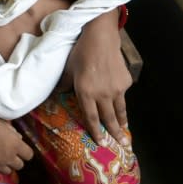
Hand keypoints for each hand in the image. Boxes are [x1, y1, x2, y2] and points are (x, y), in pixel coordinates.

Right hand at [0, 104, 33, 173]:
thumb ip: (13, 133)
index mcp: (15, 144)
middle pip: (20, 165)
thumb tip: (18, 138)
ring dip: (5, 164)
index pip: (29, 155)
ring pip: (8, 171)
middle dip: (15, 159)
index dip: (24, 151)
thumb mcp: (2, 122)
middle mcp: (8, 157)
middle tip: (8, 152)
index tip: (19, 148)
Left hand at [66, 11, 131, 145]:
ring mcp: (116, 89)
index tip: (101, 143)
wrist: (100, 39)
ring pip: (119, 110)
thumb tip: (57, 95)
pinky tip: (121, 105)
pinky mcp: (126, 82)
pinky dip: (121, 102)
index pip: (91, 117)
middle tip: (121, 145)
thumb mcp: (67, 70)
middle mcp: (103, 94)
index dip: (96, 131)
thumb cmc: (80, 53)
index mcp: (85, 93)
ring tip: (125, 131)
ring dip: (122, 122)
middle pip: (109, 118)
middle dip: (115, 133)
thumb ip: (63, 85)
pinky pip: (122, 96)